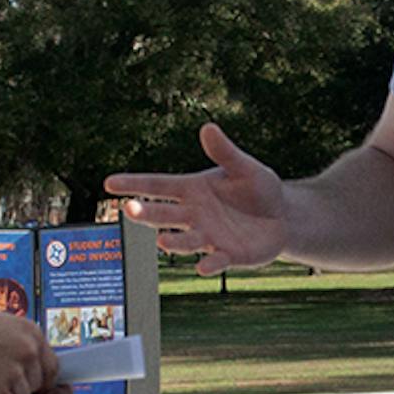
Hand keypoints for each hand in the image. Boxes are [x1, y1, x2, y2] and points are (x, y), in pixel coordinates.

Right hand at [0, 304, 58, 393]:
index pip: (52, 367)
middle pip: (38, 386)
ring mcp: (14, 372)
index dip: (39, 379)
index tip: (29, 384)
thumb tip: (36, 367)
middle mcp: (29, 352)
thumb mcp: (1, 326)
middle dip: (21, 389)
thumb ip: (21, 345)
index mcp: (33, 333)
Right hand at [106, 122, 288, 275]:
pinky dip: (209, 264)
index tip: (109, 183)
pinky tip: (202, 266)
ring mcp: (209, 237)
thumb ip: (225, 152)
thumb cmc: (258, 188)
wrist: (283, 216)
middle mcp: (194, 215)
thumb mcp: (244, 166)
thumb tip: (208, 127)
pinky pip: (216, 261)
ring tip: (163, 241)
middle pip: (164, 214)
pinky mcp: (229, 255)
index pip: (157, 186)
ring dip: (174, 242)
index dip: (134, 184)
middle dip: (146, 212)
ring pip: (185, 240)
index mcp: (192, 190)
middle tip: (129, 209)